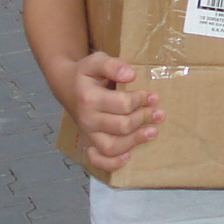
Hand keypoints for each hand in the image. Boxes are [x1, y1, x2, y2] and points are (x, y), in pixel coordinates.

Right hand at [63, 51, 162, 170]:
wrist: (66, 85)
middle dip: (144, 118)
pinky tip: (128, 156)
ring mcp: (87, 133)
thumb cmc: (85, 73)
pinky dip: (112, 163)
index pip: (123, 104)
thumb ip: (112, 65)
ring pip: (112, 147)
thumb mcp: (96, 61)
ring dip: (135, 141)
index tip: (152, 96)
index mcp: (89, 98)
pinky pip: (98, 160)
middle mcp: (87, 119)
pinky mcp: (88, 142)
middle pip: (122, 126)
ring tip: (153, 132)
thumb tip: (130, 75)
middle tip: (158, 112)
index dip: (141, 100)